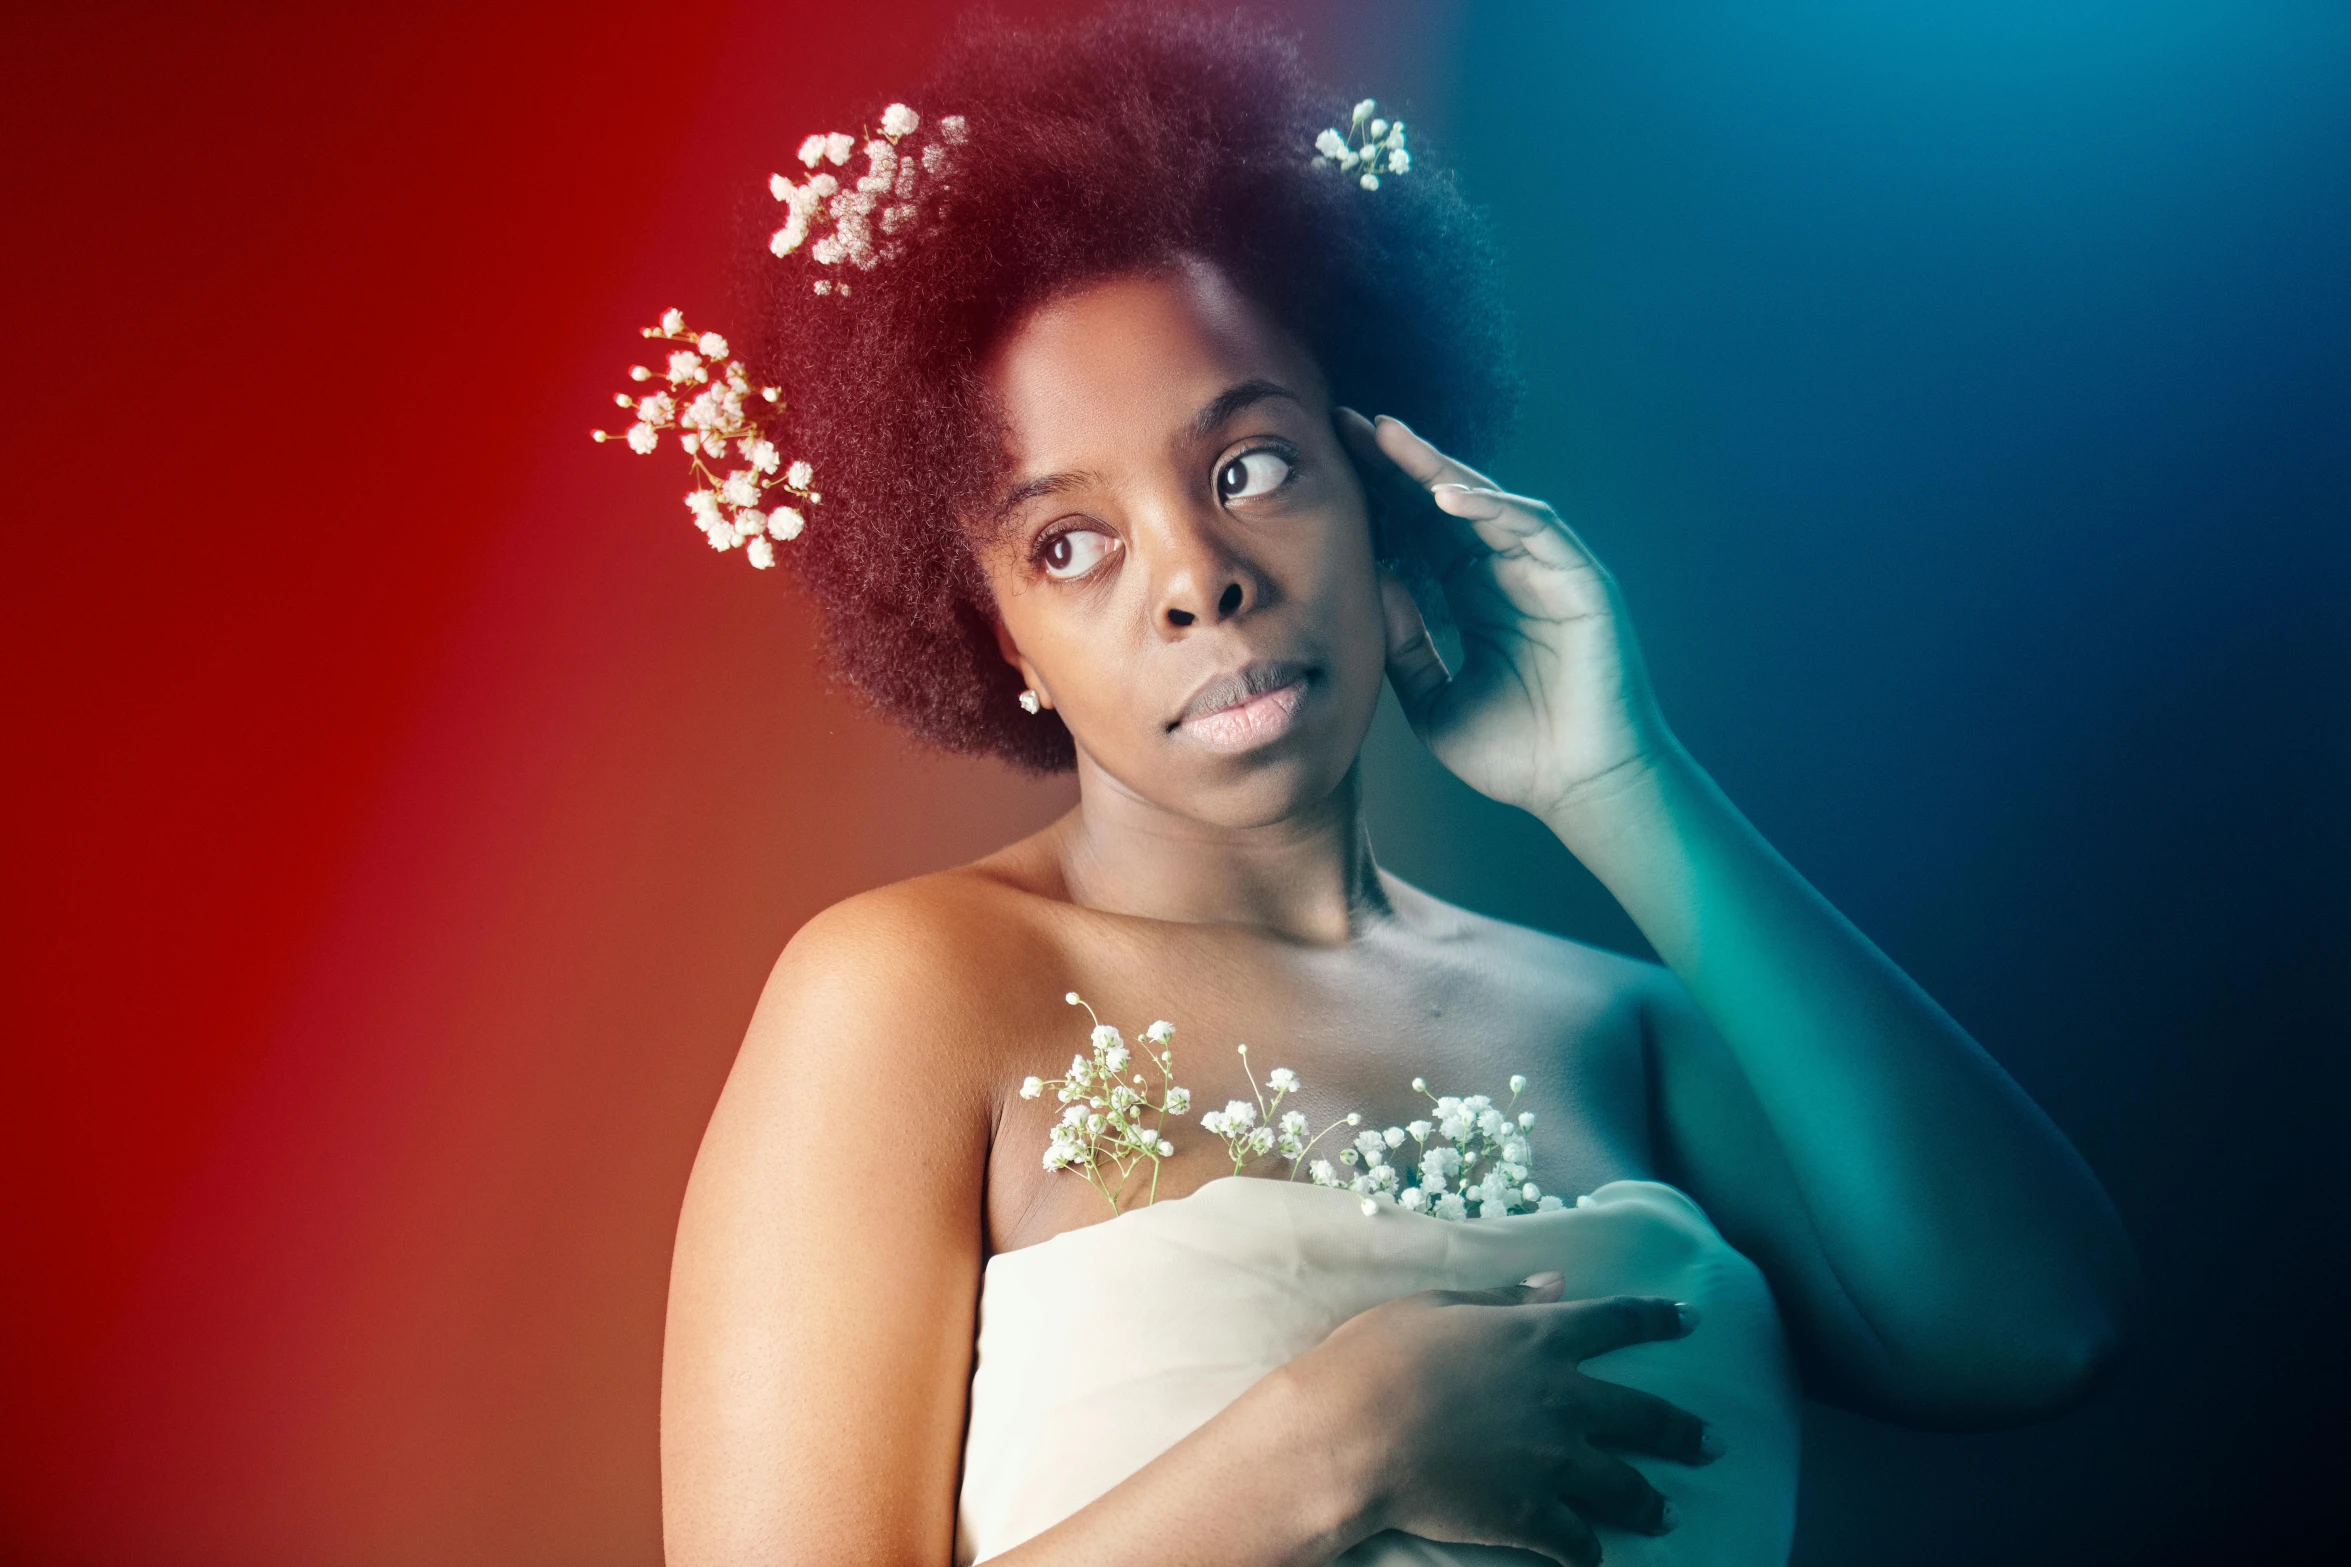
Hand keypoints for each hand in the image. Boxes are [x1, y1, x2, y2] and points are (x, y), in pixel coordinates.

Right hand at [1293, 1275, 1717, 1566]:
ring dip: (1652, 1503)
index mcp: (1538, 1337)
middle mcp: (1561, 1396)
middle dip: (1684, 1430)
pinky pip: (1578, 1540)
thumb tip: (1555, 1282)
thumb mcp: (1437, 1305)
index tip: (1691, 1320)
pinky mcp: (1531, 1514)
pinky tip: (1592, 1559)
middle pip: (1643, 1415)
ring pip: (1624, 1486)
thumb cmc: (1378, 1358)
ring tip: (1670, 1514)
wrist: (1352, 1432)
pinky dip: (1588, 1552)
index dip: (1657, 1319)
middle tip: (1715, 1444)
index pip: (1616, 1321)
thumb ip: (1503, 1298)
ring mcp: (1552, 1459)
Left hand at [1337, 410, 1672, 822]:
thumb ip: (1401, 644)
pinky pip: (1535, 529)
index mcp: (1474, 595)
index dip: (1377, 493)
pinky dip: (1493, 509)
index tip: (1328, 460)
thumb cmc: (1515, 755)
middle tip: (1347, 421)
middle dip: (1398, 460)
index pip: (1420, 528)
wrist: (1579, 793)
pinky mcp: (1581, 581)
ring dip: (1439, 468)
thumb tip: (1366, 582)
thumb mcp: (1431, 698)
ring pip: (1488, 502)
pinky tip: (1446, 496)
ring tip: (1389, 439)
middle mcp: (1509, 572)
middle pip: (1447, 501)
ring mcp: (1547, 572)